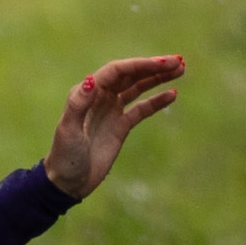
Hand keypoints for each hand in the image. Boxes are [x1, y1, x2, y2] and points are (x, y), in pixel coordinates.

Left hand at [43, 55, 186, 198]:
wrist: (68, 181)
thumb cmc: (64, 156)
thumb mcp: (68, 130)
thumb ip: (78, 104)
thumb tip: (92, 80)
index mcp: (86, 92)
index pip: (117, 71)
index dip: (140, 65)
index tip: (162, 63)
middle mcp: (99, 97)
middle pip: (130, 75)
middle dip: (154, 67)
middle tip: (179, 62)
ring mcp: (111, 110)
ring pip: (137, 88)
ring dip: (157, 78)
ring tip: (180, 70)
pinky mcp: (120, 125)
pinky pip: (141, 109)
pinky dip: (156, 101)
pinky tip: (172, 94)